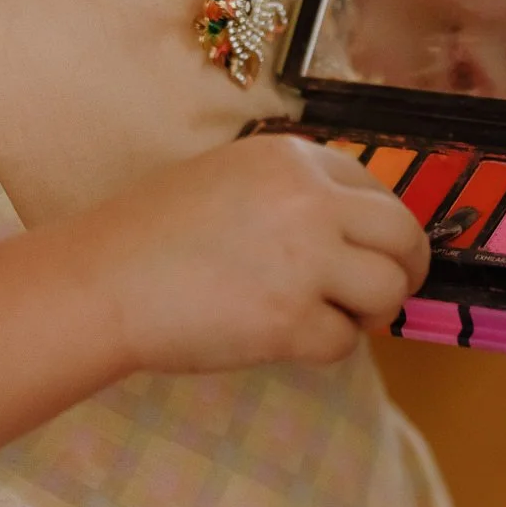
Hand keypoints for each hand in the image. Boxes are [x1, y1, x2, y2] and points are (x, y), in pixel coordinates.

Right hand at [75, 131, 429, 374]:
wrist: (101, 282)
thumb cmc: (154, 235)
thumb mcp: (230, 179)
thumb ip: (294, 193)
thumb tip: (356, 230)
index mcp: (292, 159)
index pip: (376, 187)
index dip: (381, 228)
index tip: (375, 252)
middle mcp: (309, 201)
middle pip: (403, 235)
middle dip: (405, 269)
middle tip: (384, 294)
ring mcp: (304, 261)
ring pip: (388, 290)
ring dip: (368, 312)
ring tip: (328, 316)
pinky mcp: (291, 320)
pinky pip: (343, 341)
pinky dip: (321, 347)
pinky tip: (282, 337)